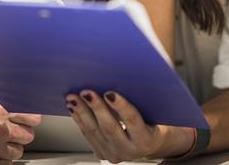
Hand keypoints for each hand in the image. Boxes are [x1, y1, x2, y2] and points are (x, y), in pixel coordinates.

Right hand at [0, 99, 40, 164]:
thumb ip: (1, 108)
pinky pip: (6, 164)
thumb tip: (19, 109)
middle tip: (12, 134)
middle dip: (21, 135)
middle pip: (28, 135)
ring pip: (18, 151)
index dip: (32, 119)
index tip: (32, 121)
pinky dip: (1, 160)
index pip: (31, 116)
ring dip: (10, 149)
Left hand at [66, 91, 193, 161]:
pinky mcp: (103, 154)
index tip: (110, 93)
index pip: (133, 121)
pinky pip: (89, 135)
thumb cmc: (154, 118)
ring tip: (73, 97)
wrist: (151, 140)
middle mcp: (130, 151)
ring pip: (95, 132)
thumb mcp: (155, 110)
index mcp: (147, 140)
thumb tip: (130, 73)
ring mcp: (115, 155)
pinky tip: (74, 107)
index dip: (121, 106)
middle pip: (110, 128)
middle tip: (86, 92)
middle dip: (96, 108)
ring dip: (82, 112)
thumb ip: (144, 97)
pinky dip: (80, 119)